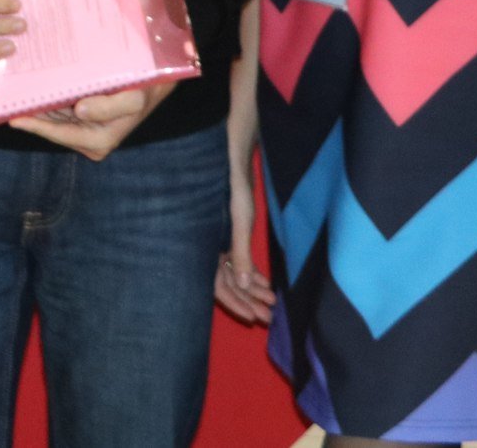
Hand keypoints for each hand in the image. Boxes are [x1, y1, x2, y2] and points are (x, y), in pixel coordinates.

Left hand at [12, 80, 171, 161]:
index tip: (14, 119)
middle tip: (2, 104)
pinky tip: (29, 85)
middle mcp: (86, 138)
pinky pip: (58, 107)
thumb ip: (108, 107)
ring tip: (9, 94)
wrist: (154, 82)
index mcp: (97, 141)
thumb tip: (81, 110)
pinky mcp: (80, 114)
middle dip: (29, 116)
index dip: (36, 126)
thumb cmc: (144, 91)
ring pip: (52, 117)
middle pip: (51, 127)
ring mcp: (82, 126)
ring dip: (34, 106)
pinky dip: (45, 98)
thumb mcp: (132, 100)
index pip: (59, 134)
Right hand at [216, 180, 276, 323]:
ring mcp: (220, 243)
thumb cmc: (233, 188)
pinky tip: (264, 283)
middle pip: (229, 284)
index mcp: (205, 247)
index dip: (235, 303)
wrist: (232, 160)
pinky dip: (253, 273)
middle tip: (268, 318)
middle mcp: (210, 249)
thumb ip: (240, 253)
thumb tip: (244, 285)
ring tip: (271, 304)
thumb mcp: (240, 221)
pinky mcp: (229, 235)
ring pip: (236, 274)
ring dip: (253, 289)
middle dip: (248, 301)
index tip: (252, 317)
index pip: (218, 286)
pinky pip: (240, 261)